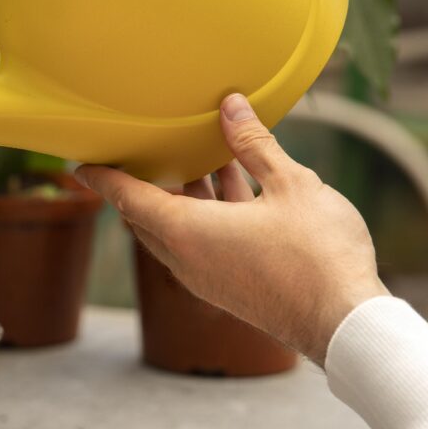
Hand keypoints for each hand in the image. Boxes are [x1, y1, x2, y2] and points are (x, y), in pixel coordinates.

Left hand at [76, 93, 387, 363]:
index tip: (81, 163)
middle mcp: (186, 259)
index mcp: (186, 232)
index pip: (128, 198)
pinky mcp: (228, 286)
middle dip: (143, 180)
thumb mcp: (290, 184)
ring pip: (178, 229)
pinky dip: (205, 212)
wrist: (346, 323)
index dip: (103, 177)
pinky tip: (233, 183)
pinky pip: (201, 242)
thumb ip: (255, 144)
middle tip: (142, 147)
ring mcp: (207, 277)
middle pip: (148, 214)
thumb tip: (231, 105)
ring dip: (183, 193)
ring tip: (196, 153)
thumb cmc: (317, 252)